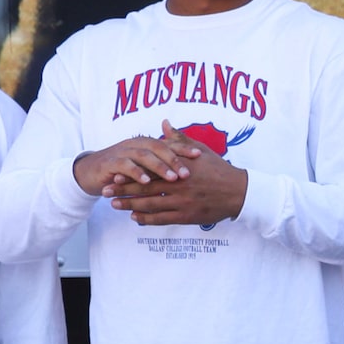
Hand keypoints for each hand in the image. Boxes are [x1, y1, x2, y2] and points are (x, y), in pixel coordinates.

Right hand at [71, 130, 194, 197]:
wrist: (91, 172)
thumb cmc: (124, 171)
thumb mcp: (145, 167)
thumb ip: (162, 163)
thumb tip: (184, 164)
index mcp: (147, 144)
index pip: (168, 143)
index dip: (184, 148)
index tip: (200, 155)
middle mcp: (136, 144)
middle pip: (158, 147)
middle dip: (174, 159)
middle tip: (188, 173)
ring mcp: (123, 152)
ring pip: (143, 155)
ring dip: (159, 167)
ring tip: (172, 178)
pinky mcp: (111, 163)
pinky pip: (125, 166)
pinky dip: (136, 173)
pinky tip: (146, 182)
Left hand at [106, 124, 249, 227]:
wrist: (238, 192)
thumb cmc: (219, 169)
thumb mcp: (200, 150)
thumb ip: (178, 139)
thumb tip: (164, 124)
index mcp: (178, 168)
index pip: (148, 170)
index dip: (129, 173)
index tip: (113, 173)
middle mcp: (178, 185)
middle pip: (144, 188)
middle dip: (122, 190)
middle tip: (105, 190)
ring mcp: (182, 202)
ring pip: (150, 205)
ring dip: (130, 205)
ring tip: (114, 205)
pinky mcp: (188, 216)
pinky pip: (163, 219)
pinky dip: (147, 219)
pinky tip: (135, 218)